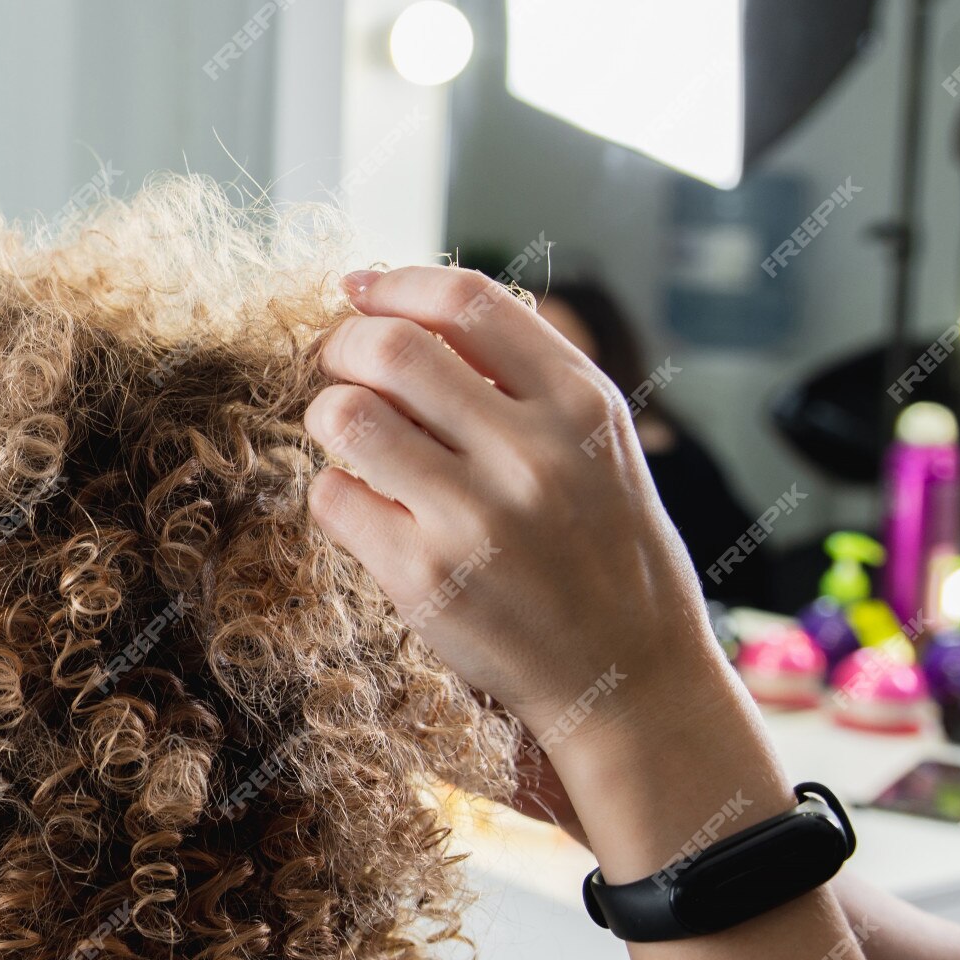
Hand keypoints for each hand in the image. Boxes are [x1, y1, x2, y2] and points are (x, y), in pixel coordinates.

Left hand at [303, 266, 737, 771]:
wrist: (631, 677)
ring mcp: (475, 518)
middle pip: (390, 347)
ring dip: (327, 413)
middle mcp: (532, 454)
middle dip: (344, 344)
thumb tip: (401, 300)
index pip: (466, 300)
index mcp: (581, 404)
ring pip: (346, 415)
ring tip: (347, 432)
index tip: (360, 289)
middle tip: (339, 365)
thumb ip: (519, 374)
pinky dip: (334, 492)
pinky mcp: (425, 579)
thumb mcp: (596, 443)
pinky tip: (366, 506)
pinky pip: (333, 497)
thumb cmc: (604, 549)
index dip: (395, 282)